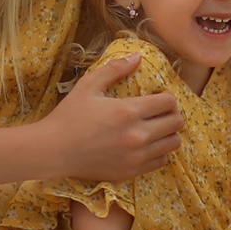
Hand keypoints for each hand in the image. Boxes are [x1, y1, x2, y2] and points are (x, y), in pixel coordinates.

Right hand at [38, 52, 182, 181]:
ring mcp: (136, 156)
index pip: (169, 102)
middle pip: (177, 123)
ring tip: (156, 128)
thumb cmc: (69, 116)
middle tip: (159, 112)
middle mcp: (137, 135)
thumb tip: (138, 57)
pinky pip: (161, 161)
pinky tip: (147, 144)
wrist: (53, 150)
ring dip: (168, 133)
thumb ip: (114, 69)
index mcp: (128, 111)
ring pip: (173, 143)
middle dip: (172, 113)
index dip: (167, 96)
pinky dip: (159, 151)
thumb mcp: (88, 85)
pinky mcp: (131, 172)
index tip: (158, 96)